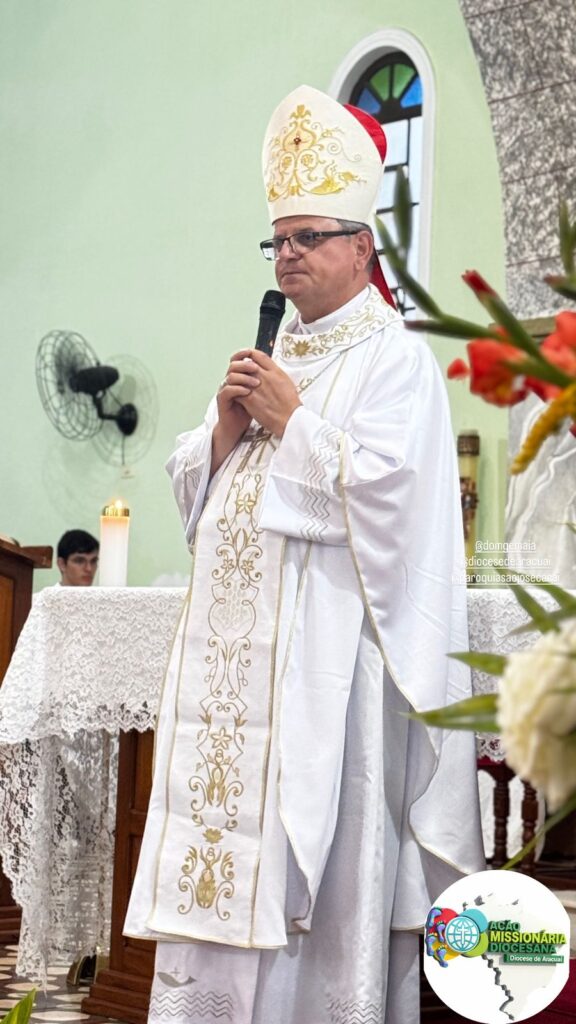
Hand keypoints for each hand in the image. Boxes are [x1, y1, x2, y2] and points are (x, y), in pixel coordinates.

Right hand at [210, 356, 260, 474]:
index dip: (245, 354)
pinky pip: (227, 390)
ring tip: (257, 383)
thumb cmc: (251, 410)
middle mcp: (229, 381)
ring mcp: (224, 389)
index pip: (239, 360)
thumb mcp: (259, 393)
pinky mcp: (222, 400)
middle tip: (257, 368)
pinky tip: (248, 392)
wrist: (238, 427)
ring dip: (244, 378)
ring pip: (230, 377)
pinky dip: (238, 389)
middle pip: (233, 365)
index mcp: (238, 377)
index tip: (256, 354)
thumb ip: (262, 380)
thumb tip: (274, 368)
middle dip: (246, 365)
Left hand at [231, 349, 301, 436]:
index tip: (246, 358)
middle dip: (241, 368)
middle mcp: (265, 376)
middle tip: (239, 373)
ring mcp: (256, 387)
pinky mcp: (249, 399)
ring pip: (238, 377)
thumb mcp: (287, 382)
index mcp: (275, 371)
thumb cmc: (290, 404)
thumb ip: (276, 373)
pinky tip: (237, 396)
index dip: (249, 354)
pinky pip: (236, 391)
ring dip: (236, 380)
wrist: (289, 419)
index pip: (258, 355)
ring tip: (237, 385)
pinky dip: (235, 393)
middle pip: (246, 364)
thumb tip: (269, 369)